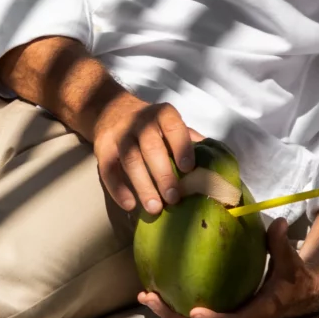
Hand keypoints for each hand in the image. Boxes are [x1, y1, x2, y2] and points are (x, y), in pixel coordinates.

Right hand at [92, 91, 199, 214]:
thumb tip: (216, 163)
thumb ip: (190, 140)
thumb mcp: (170, 124)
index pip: (173, 127)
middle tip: (173, 198)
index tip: (189, 169)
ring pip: (130, 160)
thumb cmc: (151, 125)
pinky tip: (129, 205)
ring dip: (142, 185)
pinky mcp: (102, 149)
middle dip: (163, 173)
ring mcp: (119, 135)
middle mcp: (139, 122)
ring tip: (154, 208)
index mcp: (162, 115)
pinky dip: (117, 189)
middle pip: (151, 147)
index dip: (181, 146)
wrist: (110, 110)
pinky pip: (107, 170)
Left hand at [141, 207, 318, 317]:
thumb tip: (278, 223)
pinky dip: (176, 300)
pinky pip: (195, 307)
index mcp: (258, 310)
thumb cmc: (296, 277)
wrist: (303, 293)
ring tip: (145, 294)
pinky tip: (156, 286)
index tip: (196, 312)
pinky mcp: (222, 307)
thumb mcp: (291, 261)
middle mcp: (239, 317)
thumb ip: (281, 243)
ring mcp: (228, 314)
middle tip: (150, 298)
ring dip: (167, 309)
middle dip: (174, 315)